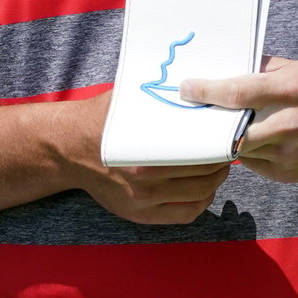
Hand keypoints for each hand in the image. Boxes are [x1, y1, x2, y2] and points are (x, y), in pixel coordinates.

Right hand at [52, 92, 230, 223]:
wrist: (69, 148)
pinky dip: (201, 203)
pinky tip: (205, 190)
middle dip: (222, 162)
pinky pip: (183, 215)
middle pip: (204, 174)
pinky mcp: (139, 214)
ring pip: (198, 195)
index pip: (200, 151)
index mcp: (146, 150)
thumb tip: (194, 82)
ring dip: (216, 182)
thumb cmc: (102, 119)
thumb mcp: (129, 100)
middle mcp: (145, 179)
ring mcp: (143, 200)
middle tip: (228, 149)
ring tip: (219, 168)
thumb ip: (159, 96)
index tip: (227, 135)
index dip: (219, 144)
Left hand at [180, 57, 297, 183]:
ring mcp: (291, 153)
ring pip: (241, 150)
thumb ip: (262, 70)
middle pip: (234, 130)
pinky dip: (249, 153)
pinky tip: (257, 141)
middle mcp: (290, 123)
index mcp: (290, 90)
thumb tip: (225, 68)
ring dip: (230, 139)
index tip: (186, 89)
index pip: (238, 92)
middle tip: (199, 116)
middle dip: (213, 124)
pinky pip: (254, 165)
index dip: (207, 91)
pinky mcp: (291, 174)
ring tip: (226, 128)